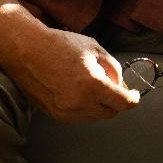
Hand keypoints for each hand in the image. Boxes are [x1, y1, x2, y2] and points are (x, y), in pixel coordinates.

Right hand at [0, 26, 138, 123]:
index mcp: (93, 85)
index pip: (122, 103)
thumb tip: (120, 84)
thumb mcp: (94, 48)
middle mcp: (80, 103)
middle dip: (116, 102)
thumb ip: (112, 68)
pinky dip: (85, 108)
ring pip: (94, 117)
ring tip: (93, 87)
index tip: (135, 96)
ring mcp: (65, 111)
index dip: (132, 99)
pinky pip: (78, 117)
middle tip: (115, 89)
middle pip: (110, 113)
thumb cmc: (61, 44)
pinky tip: (80, 93)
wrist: (27, 50)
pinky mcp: (54, 115)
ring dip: (100, 106)